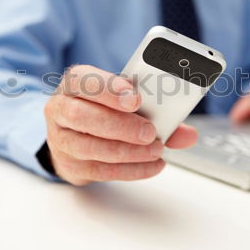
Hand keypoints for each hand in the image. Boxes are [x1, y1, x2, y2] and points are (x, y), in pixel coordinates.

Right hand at [44, 65, 197, 185]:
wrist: (75, 133)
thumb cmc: (104, 110)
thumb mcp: (123, 100)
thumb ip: (156, 111)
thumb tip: (189, 134)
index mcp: (74, 83)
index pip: (84, 79)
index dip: (109, 88)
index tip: (134, 98)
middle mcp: (61, 109)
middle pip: (82, 115)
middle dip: (120, 125)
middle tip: (149, 131)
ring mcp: (61, 139)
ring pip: (89, 146)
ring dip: (128, 151)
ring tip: (155, 150)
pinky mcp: (71, 165)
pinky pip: (99, 170)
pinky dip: (130, 170)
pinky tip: (151, 165)